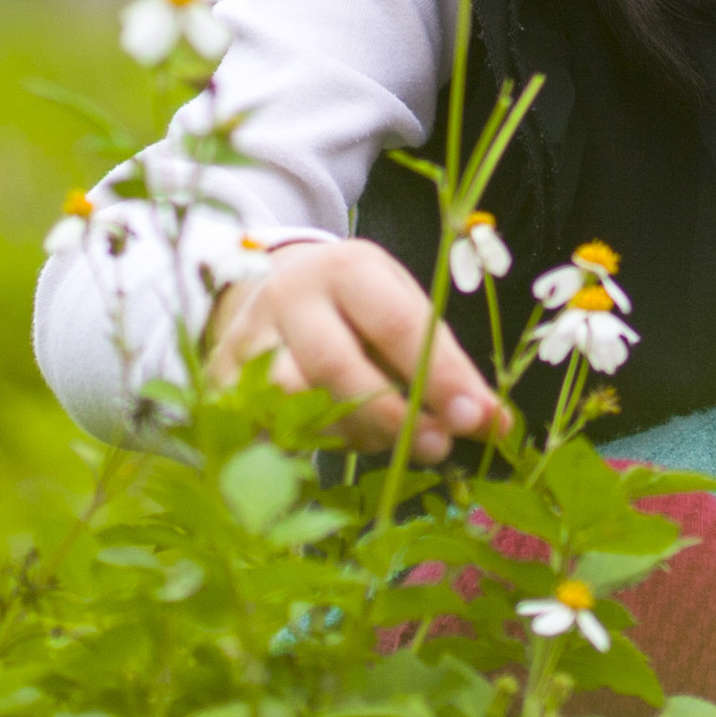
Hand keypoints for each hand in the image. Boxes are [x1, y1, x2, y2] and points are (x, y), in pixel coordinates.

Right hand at [206, 236, 501, 462]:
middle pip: (337, 366)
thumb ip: (448, 365)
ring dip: (347, 433)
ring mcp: (247, 338)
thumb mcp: (406, 311)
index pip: (399, 325)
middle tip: (437, 447)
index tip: (477, 419)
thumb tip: (496, 425)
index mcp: (348, 269)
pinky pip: (260, 426)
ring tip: (384, 441)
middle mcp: (291, 298)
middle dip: (393, 415)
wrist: (275, 286)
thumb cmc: (359, 306)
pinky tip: (333, 445)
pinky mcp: (219, 378)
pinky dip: (301, 446)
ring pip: (292, 401)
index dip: (440, 377)